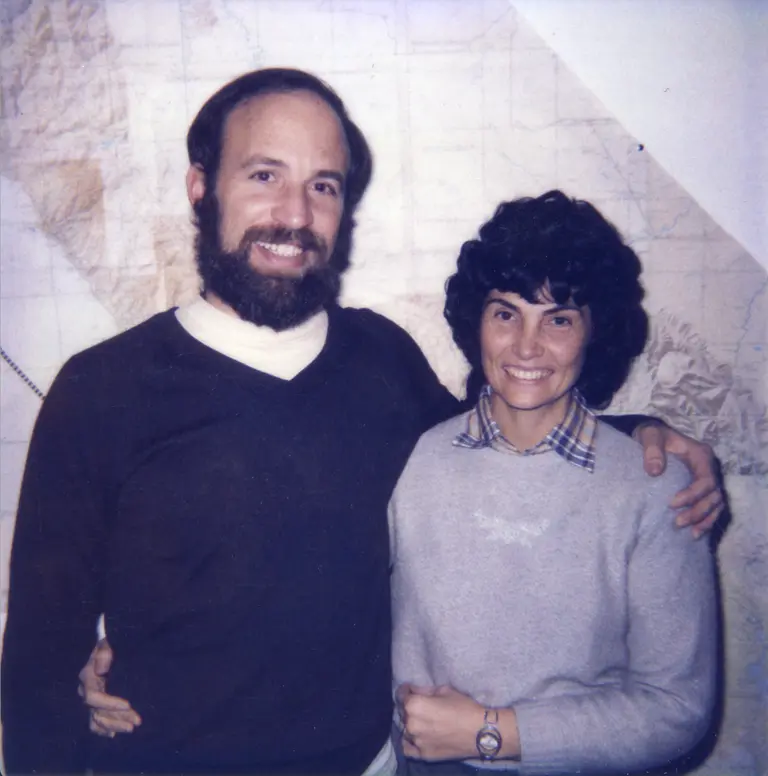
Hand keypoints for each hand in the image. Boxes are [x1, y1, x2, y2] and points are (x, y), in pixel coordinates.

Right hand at [78, 638, 141, 736]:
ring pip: (98, 718)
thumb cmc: (110, 644)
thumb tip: (101, 670)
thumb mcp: (107, 644)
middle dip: (117, 718)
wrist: (109, 645)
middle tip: (136, 722)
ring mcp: (90, 699)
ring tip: (132, 727)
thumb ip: (104, 654)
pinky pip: (95, 720)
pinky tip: (114, 734)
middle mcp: (86, 691)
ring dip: (115, 724)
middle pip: (98, 712)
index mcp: (87, 677)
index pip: (93, 697)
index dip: (110, 704)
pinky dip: (103, 728)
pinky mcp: (96, 703)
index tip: (128, 705)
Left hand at [397, 684, 481, 760]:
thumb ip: (424, 690)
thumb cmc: (464, 707)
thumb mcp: (444, 690)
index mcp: (414, 705)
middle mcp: (411, 724)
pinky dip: (411, 742)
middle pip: (404, 712)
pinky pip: (408, 748)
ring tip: (425, 722)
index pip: (402, 695)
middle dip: (411, 707)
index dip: (407, 691)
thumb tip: (413, 690)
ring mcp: (416, 741)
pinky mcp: (423, 755)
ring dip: (412, 724)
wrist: (480, 732)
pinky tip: (419, 736)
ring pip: (407, 729)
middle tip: (423, 706)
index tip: (411, 690)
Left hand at [635, 422, 723, 537]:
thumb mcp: (649, 436)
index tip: (672, 504)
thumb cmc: (652, 435)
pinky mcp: (701, 488)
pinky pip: (711, 507)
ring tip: (690, 534)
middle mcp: (709, 468)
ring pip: (716, 504)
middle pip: (714, 495)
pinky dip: (706, 520)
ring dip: (705, 519)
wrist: (652, 436)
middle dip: (699, 511)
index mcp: (701, 455)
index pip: (706, 480)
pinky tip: (695, 533)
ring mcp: (707, 478)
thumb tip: (655, 471)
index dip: (692, 495)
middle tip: (678, 522)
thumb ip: (652, 450)